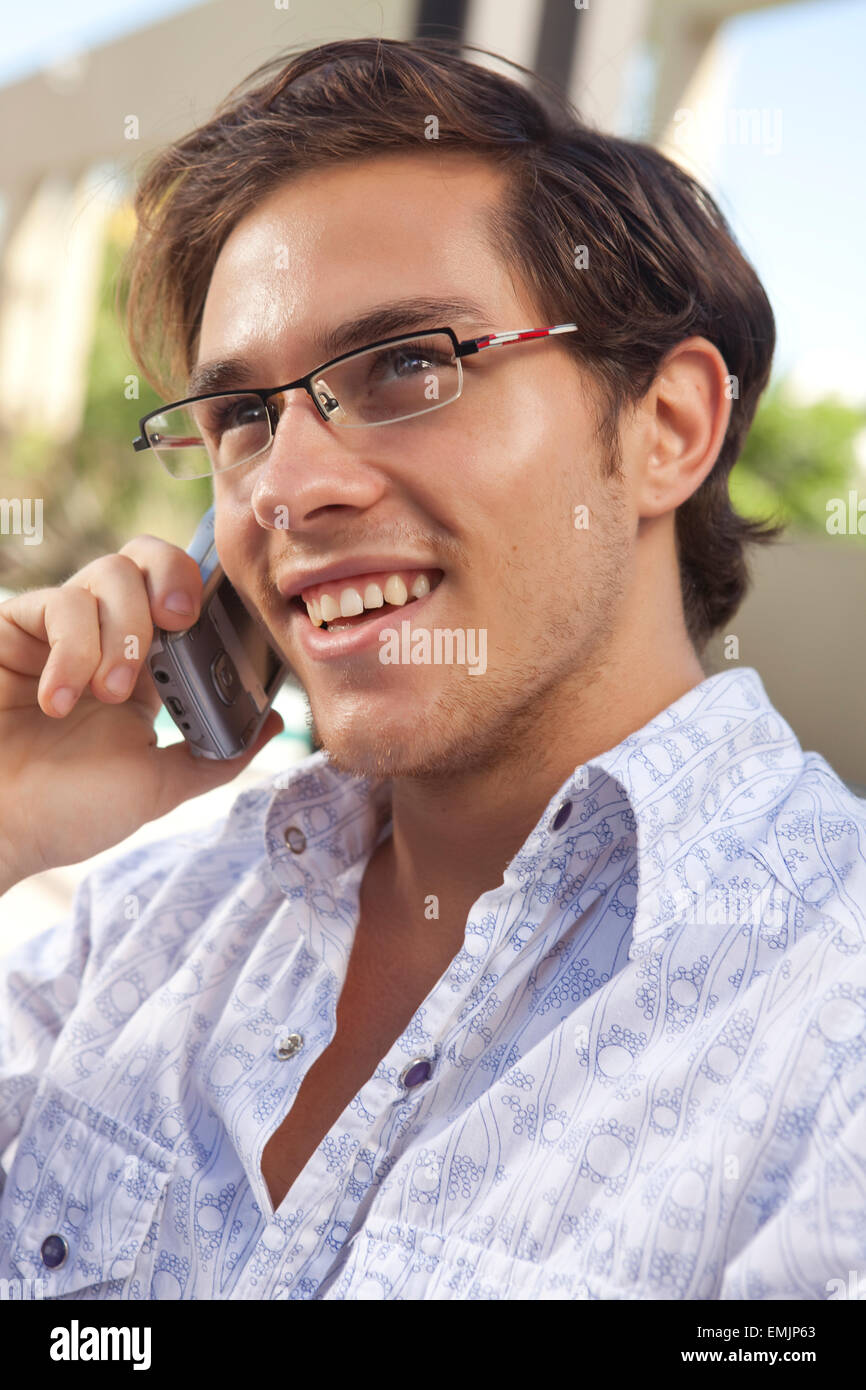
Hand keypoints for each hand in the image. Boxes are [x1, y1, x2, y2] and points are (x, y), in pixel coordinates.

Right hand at [0, 535, 282, 891]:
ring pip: (110, 572)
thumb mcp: (156, 786)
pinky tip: (57, 701)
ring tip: (108, 693)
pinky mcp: (14, 628)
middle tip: (179, 622)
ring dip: (124, 632)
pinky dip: (73, 649)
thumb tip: (274, 722)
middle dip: (173, 578)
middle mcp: (104, 637)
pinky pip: (58, 603)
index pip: (184, 598)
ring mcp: (58, 629)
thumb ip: (215, 756)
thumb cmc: (65, 813)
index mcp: (146, 670)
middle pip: (148, 557)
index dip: (206, 592)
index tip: (218, 619)